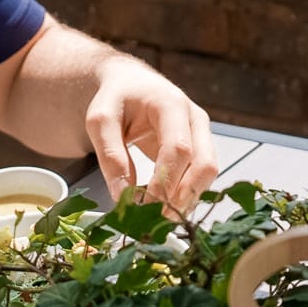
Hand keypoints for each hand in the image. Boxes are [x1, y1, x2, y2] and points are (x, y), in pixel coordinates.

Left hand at [83, 59, 219, 216]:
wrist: (130, 84)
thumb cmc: (115, 99)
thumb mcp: (100, 121)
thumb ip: (111, 156)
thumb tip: (123, 197)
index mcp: (172, 105)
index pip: (179, 149)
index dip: (166, 181)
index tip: (146, 207)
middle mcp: (195, 119)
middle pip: (204, 164)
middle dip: (183, 196)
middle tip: (157, 221)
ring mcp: (202, 133)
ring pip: (207, 174)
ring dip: (186, 200)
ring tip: (158, 219)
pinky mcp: (201, 147)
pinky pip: (200, 176)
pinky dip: (184, 195)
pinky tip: (163, 207)